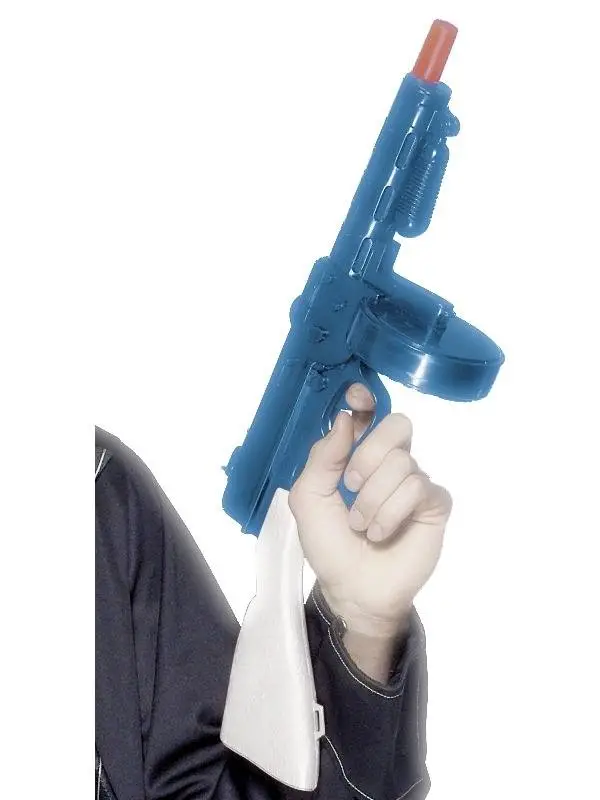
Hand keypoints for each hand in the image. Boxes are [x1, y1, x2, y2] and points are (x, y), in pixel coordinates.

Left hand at [289, 384, 451, 645]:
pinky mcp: (435, 504)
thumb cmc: (328, 543)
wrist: (351, 587)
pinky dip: (391, 513)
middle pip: (397, 426)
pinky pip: (419, 489)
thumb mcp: (309, 498)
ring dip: (372, 500)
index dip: (366, 400)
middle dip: (369, 454)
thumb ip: (323, 456)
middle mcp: (391, 462)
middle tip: (350, 485)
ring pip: (403, 463)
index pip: (370, 414)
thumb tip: (346, 418)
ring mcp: (416, 482)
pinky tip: (382, 533)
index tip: (355, 395)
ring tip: (362, 526)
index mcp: (359, 454)